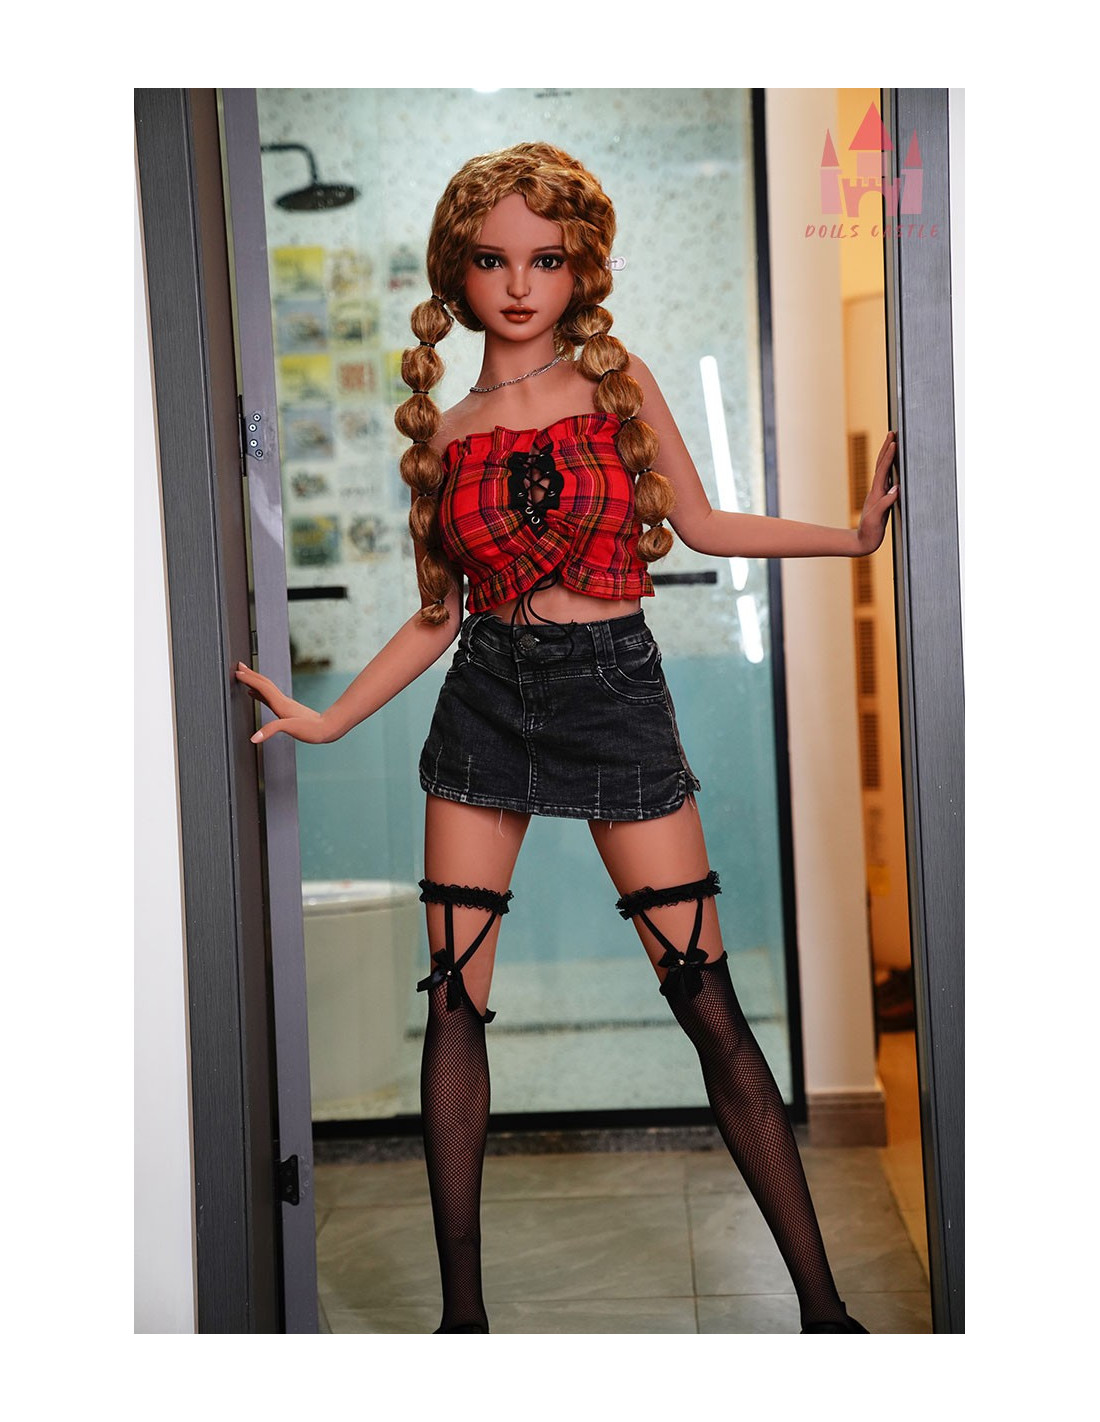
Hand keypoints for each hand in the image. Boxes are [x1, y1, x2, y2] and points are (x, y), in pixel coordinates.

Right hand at [234, 661, 328, 744]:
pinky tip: (255, 694)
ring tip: (244, 676)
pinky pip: (269, 697)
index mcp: (281, 704)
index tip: (237, 672)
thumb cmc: (312, 729)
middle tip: (239, 665)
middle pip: (264, 683)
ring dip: (255, 681)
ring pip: (267, 688)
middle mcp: (282, 701)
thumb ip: (271, 730)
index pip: (262, 687)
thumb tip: (254, 738)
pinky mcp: (287, 709)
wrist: (327, 728)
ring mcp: (285, 704)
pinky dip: (259, 693)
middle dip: (251, 674)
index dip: (249, 679)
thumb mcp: (291, 729)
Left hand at [854, 430, 899, 554]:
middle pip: (881, 464)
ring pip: (883, 469)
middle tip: (892, 433)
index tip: (893, 442)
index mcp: (876, 493)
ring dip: (887, 455)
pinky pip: (887, 478)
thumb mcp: (877, 518)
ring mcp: (879, 493)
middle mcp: (877, 490)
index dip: (888, 456)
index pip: (883, 470)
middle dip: (886, 448)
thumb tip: (896, 489)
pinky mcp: (882, 498)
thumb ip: (885, 504)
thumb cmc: (869, 531)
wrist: (863, 541)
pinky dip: (890, 467)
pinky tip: (894, 465)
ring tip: (892, 442)